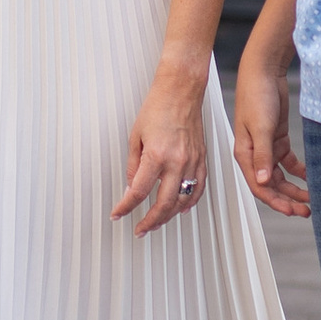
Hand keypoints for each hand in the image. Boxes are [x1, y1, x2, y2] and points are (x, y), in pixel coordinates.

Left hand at [113, 69, 211, 234]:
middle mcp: (177, 162)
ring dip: (169, 216)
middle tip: (140, 229)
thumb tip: (132, 187)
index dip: (126, 207)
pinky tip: (181, 209)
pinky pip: (199, 188)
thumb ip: (133, 165)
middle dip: (150, 221)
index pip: (139, 191)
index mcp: (157, 155)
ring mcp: (192, 162)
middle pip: (163, 204)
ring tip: (157, 222)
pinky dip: (190, 202)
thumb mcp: (135, 136)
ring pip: (183, 201)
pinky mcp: (202, 159)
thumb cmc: (157, 107)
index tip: (118, 214)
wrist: (181, 91)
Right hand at [232, 46, 308, 217]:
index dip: (275, 201)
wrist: (264, 71)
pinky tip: (311, 178)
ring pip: (281, 176)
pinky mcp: (278, 139)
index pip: (259, 186)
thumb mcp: (261, 128)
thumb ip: (263, 156)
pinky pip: (288, 162)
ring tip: (310, 199)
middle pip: (271, 185)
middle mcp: (255, 154)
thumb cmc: (256, 95)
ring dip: (294, 189)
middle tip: (306, 211)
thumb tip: (262, 180)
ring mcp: (267, 147)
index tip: (292, 211)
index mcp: (245, 154)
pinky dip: (299, 171)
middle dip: (288, 199)